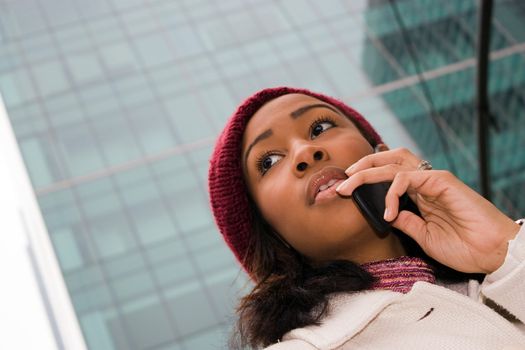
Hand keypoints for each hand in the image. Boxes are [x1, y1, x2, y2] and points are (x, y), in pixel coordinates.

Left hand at [336, 148, 520, 273]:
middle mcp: (423, 182)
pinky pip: (408, 178)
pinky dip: (392, 192)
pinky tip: (387, 211)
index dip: (364, 178)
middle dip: (360, 166)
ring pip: (393, 164)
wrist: (492, 253)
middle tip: (340, 181)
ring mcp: (432, 180)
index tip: (343, 190)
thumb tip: (384, 213)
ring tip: (349, 185)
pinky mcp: (441, 181)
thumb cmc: (463, 246)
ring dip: (367, 171)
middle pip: (387, 160)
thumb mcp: (422, 236)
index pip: (386, 176)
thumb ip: (404, 221)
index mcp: (418, 194)